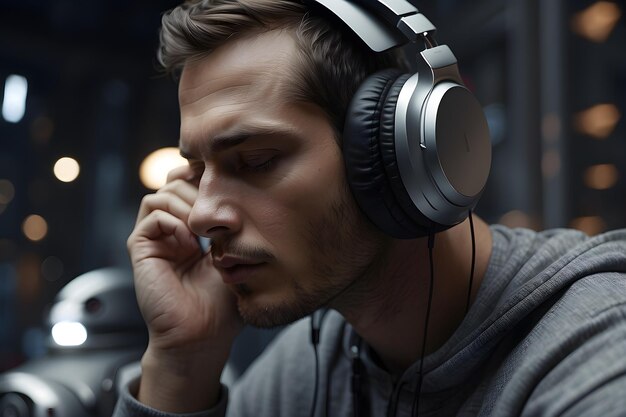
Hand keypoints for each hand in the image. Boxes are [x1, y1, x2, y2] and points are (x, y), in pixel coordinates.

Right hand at [127, 165, 242, 411]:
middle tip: (216, 213)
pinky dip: (173, 221)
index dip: (204, 182)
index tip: (226, 188)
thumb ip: (228, 227)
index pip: (190, 189)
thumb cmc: (221, 304)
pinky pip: (152, 216)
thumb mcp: (233, 257)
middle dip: (198, 191)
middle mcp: (170, 232)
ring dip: (186, 205)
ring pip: (161, 194)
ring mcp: (154, 240)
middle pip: (174, 184)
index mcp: (190, 233)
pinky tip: (189, 244)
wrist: (202, 335)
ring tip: (203, 229)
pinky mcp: (141, 250)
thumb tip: (234, 195)